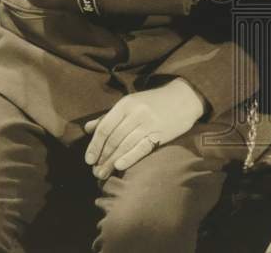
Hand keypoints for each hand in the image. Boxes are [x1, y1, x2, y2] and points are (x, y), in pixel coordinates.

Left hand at [83, 79, 204, 178]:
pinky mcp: (160, 133)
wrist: (184, 97)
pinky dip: (129, 158)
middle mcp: (136, 113)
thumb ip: (108, 116)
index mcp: (125, 104)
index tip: (88, 160)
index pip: (105, 128)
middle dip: (103, 157)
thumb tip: (87, 128)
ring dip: (112, 162)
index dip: (95, 145)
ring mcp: (149, 123)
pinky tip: (120, 166)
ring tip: (103, 174)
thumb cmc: (153, 102)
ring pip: (125, 145)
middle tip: (95, 171)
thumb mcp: (130, 103)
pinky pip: (142, 148)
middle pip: (114, 139)